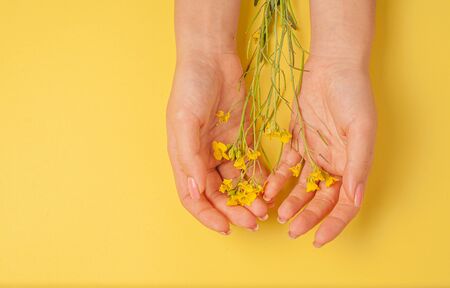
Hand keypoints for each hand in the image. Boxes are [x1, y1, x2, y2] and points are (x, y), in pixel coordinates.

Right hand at [167, 53, 267, 233]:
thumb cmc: (191, 87)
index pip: (193, 197)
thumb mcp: (185, 121)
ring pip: (236, 183)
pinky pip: (250, 164)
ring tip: (264, 209)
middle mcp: (203, 157)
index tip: (225, 228)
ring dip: (248, 198)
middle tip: (253, 221)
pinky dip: (259, 178)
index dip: (207, 215)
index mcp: (185, 157)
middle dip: (234, 210)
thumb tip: (194, 191)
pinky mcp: (241, 138)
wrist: (213, 58)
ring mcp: (223, 148)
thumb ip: (189, 157)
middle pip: (218, 194)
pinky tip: (269, 187)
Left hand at [264, 57, 376, 246]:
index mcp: (353, 164)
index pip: (345, 205)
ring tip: (277, 214)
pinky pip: (286, 168)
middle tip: (292, 230)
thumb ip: (357, 165)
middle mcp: (335, 164)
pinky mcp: (297, 143)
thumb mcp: (360, 129)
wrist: (331, 66)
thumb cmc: (352, 95)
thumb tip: (353, 199)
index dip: (333, 224)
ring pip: (302, 187)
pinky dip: (277, 180)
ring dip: (291, 202)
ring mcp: (315, 154)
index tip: (318, 240)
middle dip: (307, 217)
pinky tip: (267, 191)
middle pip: (321, 200)